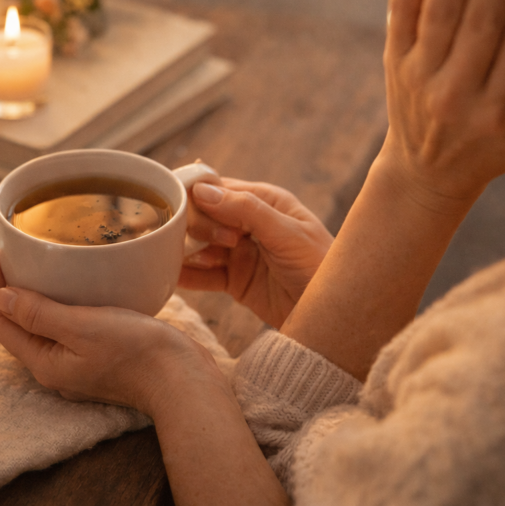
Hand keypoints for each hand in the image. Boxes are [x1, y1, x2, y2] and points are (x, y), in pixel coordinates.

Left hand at [0, 253, 220, 416]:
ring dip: (31, 297)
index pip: (1, 323)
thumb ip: (38, 313)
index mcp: (44, 363)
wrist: (181, 379)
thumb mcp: (81, 327)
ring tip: (32, 266)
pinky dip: (58, 304)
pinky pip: (66, 327)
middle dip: (6, 292)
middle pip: (16, 326)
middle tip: (7, 256)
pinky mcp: (98, 356)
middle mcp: (55, 367)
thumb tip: (0, 297)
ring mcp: (77, 364)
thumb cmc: (135, 353)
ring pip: (41, 326)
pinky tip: (71, 286)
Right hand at [181, 178, 332, 328]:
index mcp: (263, 201)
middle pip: (203, 216)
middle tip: (220, 244)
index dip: (198, 196)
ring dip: (189, 251)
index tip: (186, 207)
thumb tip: (203, 191)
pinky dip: (188, 275)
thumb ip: (246, 210)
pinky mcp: (234, 281)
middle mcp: (247, 223)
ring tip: (191, 259)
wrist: (333, 317)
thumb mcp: (287, 233)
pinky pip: (203, 275)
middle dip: (199, 227)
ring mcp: (238, 253)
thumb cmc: (322, 267)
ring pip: (199, 245)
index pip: (219, 188)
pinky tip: (171, 276)